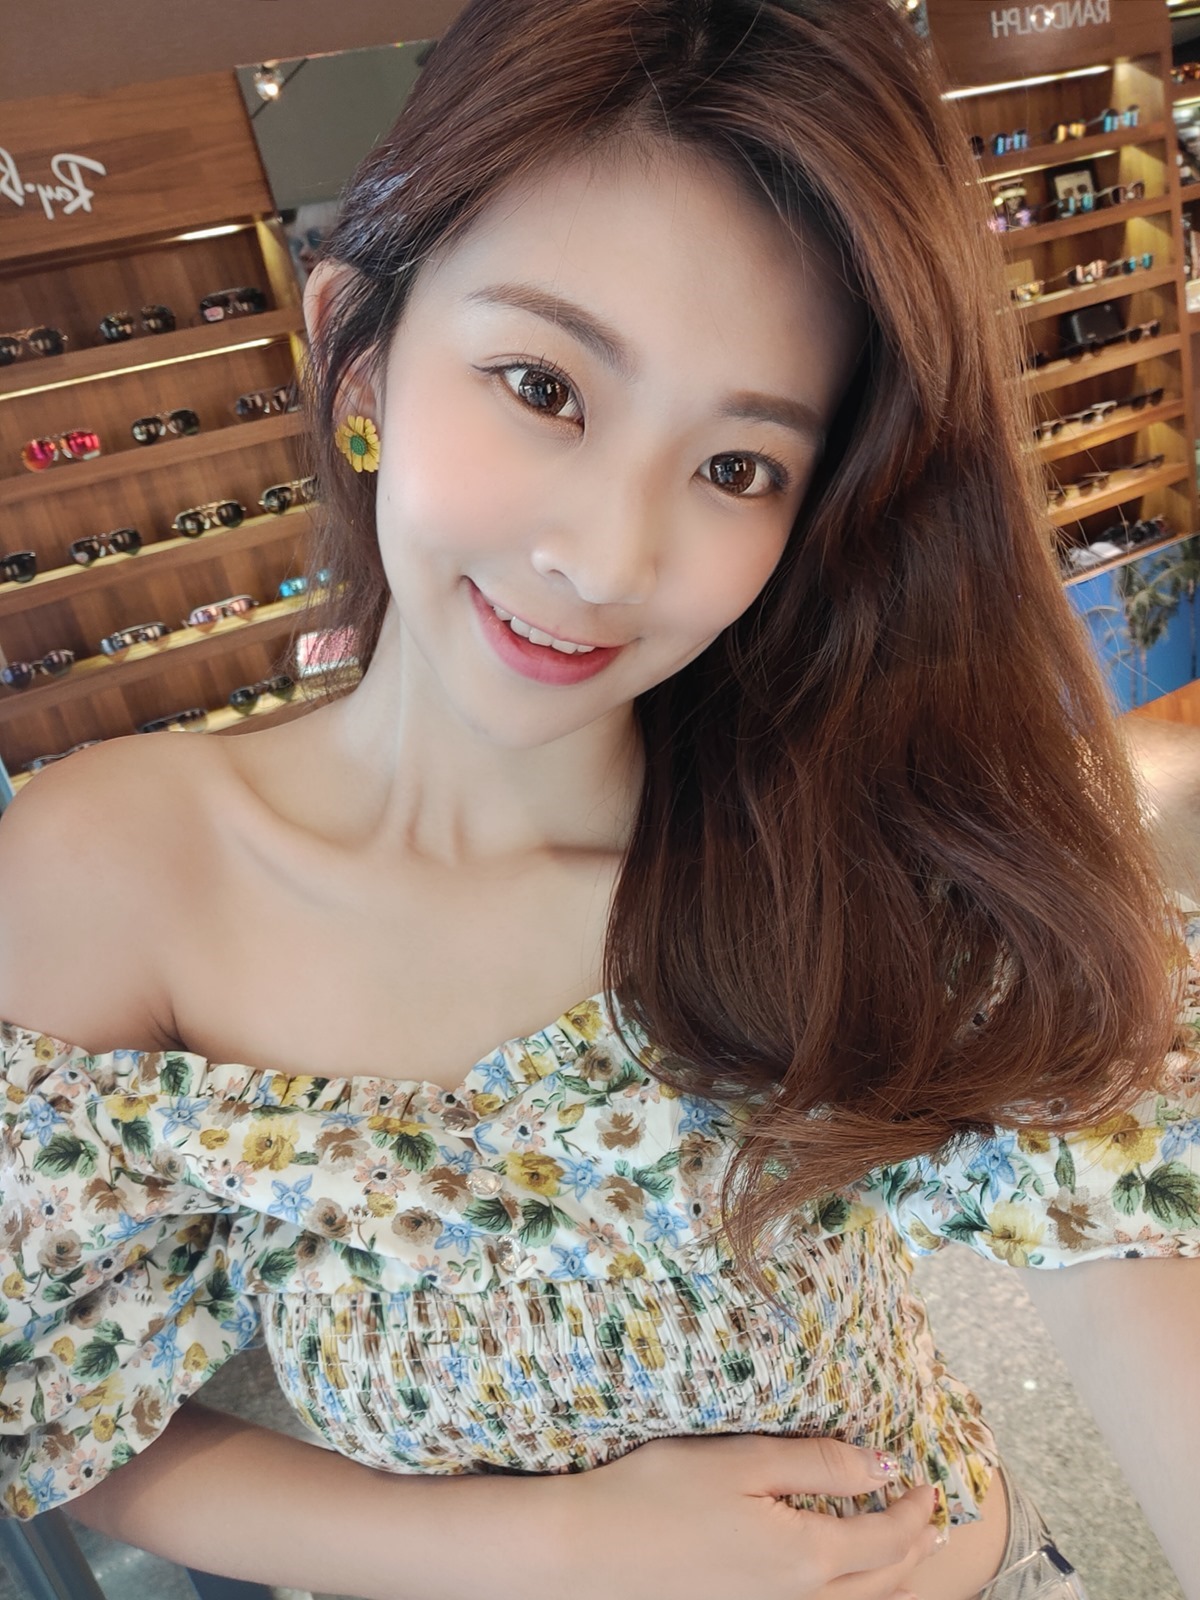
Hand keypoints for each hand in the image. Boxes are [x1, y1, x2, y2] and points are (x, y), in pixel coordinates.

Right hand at [557, 1434, 942, 1599]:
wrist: (589, 1550)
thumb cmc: (661, 1494)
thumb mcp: (745, 1462)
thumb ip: (819, 1465)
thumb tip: (884, 1468)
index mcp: (805, 1558)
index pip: (886, 1542)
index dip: (916, 1512)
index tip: (931, 1482)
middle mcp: (795, 1598)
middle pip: (880, 1585)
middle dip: (914, 1550)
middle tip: (930, 1516)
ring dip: (888, 1579)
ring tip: (902, 1548)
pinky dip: (850, 1591)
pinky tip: (836, 1569)